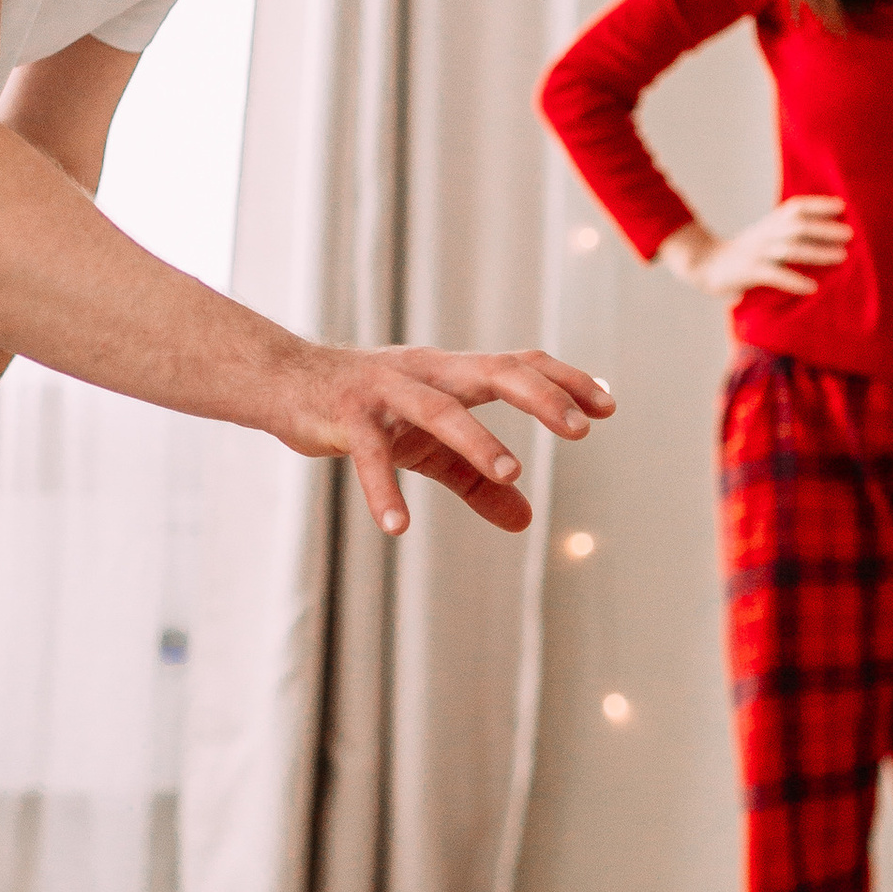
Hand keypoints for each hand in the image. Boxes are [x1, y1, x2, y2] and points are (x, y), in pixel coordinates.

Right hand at [280, 346, 614, 537]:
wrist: (284, 383)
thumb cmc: (367, 411)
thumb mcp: (426, 447)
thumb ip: (475, 481)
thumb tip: (525, 520)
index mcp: (453, 374)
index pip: (519, 365)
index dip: (565, 382)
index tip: (609, 405)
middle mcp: (426, 373)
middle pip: (493, 372)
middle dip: (541, 396)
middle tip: (582, 429)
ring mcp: (384, 390)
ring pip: (437, 408)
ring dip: (475, 438)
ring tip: (511, 470)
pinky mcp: (345, 417)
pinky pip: (368, 454)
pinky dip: (384, 490)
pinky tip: (398, 526)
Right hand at [659, 197, 852, 300]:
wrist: (704, 263)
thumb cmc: (744, 253)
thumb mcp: (765, 236)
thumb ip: (788, 234)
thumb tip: (826, 238)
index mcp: (770, 224)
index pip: (796, 207)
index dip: (819, 205)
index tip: (842, 206)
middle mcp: (765, 234)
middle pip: (798, 226)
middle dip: (825, 229)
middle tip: (850, 235)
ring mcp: (757, 253)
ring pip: (790, 249)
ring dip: (818, 252)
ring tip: (841, 257)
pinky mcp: (749, 273)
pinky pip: (775, 275)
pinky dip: (794, 281)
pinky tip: (812, 288)